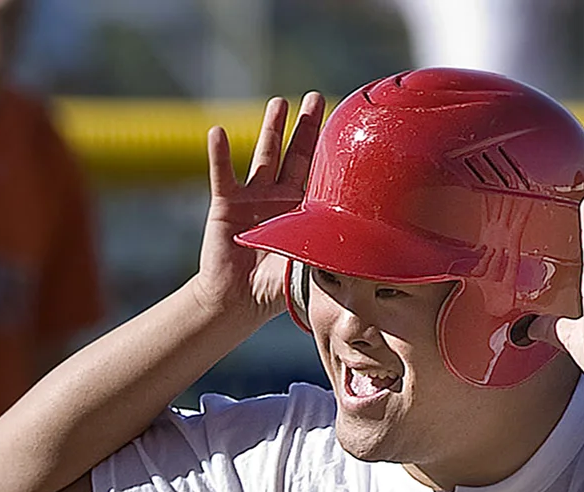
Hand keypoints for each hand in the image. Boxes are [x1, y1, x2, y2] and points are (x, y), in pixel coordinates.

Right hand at [194, 93, 323, 322]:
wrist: (237, 302)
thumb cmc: (274, 290)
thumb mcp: (308, 268)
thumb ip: (328, 253)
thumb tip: (364, 251)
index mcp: (302, 213)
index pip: (320, 176)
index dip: (329, 152)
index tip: (345, 125)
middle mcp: (279, 199)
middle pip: (295, 155)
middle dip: (305, 127)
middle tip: (316, 98)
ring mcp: (252, 198)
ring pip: (264, 156)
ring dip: (271, 129)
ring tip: (279, 103)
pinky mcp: (225, 204)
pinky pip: (222, 174)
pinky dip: (219, 154)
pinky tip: (219, 132)